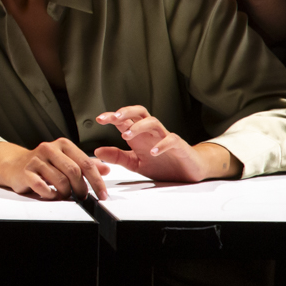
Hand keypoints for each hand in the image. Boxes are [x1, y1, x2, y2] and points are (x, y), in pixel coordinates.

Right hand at [0, 138, 109, 200]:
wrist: (14, 165)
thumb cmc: (43, 164)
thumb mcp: (66, 160)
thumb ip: (85, 164)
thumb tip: (105, 169)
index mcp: (62, 144)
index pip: (86, 162)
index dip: (96, 181)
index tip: (102, 194)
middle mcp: (49, 148)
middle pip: (74, 171)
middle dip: (81, 188)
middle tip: (82, 197)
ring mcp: (36, 159)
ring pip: (60, 181)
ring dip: (66, 193)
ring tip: (64, 195)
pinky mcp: (25, 172)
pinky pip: (42, 187)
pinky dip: (50, 194)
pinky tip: (51, 194)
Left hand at [94, 106, 239, 181]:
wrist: (188, 173)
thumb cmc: (162, 165)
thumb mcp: (135, 163)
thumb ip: (118, 157)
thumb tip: (97, 151)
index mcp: (139, 135)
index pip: (125, 120)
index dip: (112, 117)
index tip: (98, 119)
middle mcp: (151, 133)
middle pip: (139, 113)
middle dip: (126, 112)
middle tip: (113, 118)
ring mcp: (165, 137)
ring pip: (153, 122)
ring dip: (138, 127)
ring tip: (126, 136)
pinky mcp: (179, 146)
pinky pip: (171, 140)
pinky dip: (161, 145)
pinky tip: (152, 152)